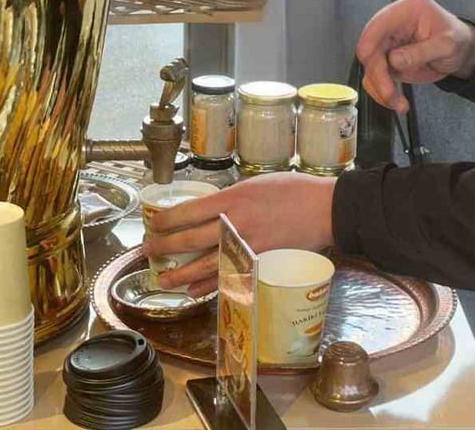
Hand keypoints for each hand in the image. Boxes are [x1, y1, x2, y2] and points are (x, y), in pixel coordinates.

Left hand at [143, 172, 335, 296]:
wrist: (326, 209)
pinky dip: (208, 286)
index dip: (166, 220)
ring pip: (205, 264)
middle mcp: (236, 223)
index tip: (153, 225)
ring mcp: (248, 247)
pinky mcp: (260, 263)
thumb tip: (212, 209)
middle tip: (148, 250)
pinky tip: (194, 290)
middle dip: (164, 247)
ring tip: (163, 279)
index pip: (189, 211)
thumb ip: (233, 198)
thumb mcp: (257, 183)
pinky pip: (228, 278)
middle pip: (190, 239)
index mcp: (234, 199)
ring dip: (180, 274)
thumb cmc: (295, 191)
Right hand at [355, 0, 474, 112]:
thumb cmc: (458, 40)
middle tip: (391, 95)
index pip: (377, 26)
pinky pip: (377, 78)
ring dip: (380, 88)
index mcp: (406, 11)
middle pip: (370, 50)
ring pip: (371, 67)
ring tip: (399, 104)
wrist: (463, 51)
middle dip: (378, 76)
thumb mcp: (448, 45)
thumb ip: (422, 52)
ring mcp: (389, 44)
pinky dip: (384, 93)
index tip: (374, 70)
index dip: (370, 47)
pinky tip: (398, 103)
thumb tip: (394, 61)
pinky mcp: (389, 61)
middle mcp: (392, 25)